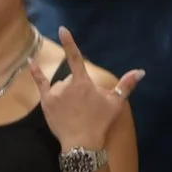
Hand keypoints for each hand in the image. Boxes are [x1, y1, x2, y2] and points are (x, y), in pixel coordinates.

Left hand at [33, 27, 143, 154]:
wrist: (82, 142)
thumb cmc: (100, 122)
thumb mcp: (116, 103)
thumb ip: (126, 85)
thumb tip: (141, 71)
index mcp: (83, 82)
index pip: (76, 58)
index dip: (69, 43)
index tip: (62, 29)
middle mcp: (65, 84)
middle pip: (71, 79)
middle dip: (77, 88)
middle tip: (85, 106)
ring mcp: (54, 94)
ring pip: (60, 86)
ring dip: (66, 92)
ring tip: (74, 110)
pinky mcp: (46, 103)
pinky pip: (40, 84)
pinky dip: (36, 73)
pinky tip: (30, 62)